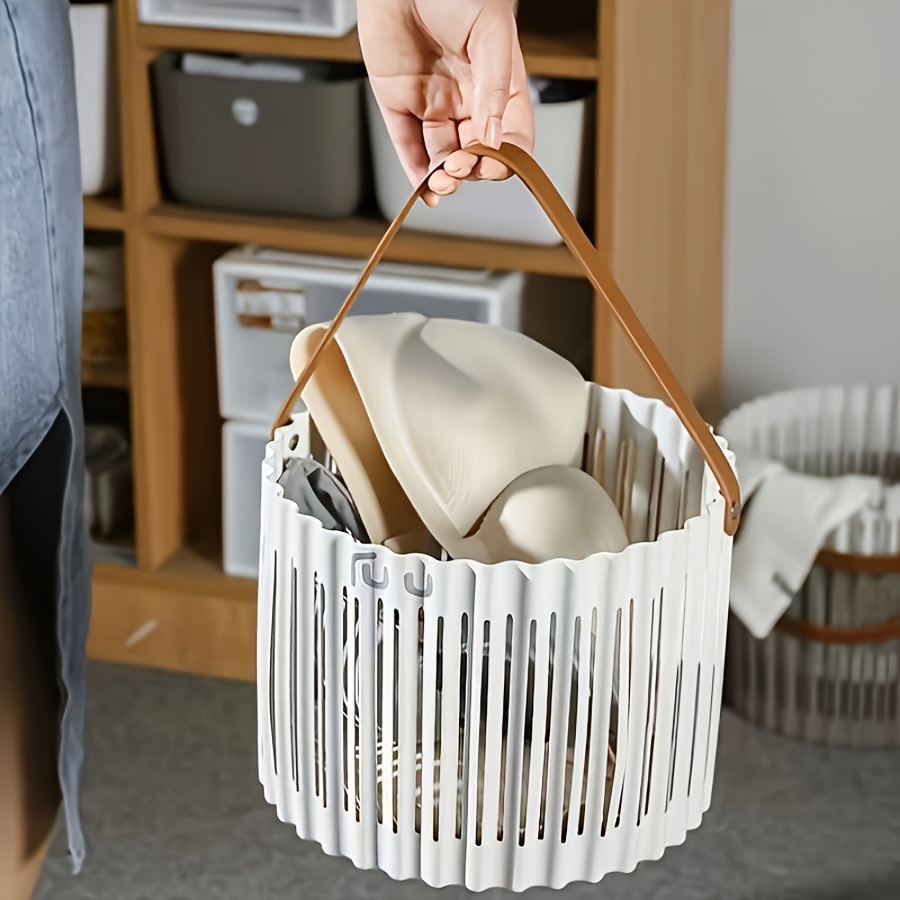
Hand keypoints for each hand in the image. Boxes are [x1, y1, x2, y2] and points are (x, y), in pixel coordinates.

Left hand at [357, 0, 533, 205]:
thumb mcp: (490, 32)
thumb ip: (495, 87)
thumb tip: (494, 136)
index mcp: (496, 84)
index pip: (510, 136)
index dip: (504, 158)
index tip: (492, 163)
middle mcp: (466, 99)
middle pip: (475, 153)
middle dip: (471, 168)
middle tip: (463, 165)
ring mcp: (432, 103)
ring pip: (442, 156)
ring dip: (446, 178)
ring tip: (444, 181)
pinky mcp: (398, 103)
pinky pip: (408, 146)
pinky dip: (416, 173)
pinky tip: (426, 189)